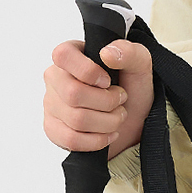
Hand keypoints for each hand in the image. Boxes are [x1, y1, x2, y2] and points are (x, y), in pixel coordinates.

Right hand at [42, 38, 153, 160]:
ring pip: (76, 119)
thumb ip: (129, 52)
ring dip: (108, 122)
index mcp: (72, 54)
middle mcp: (56, 78)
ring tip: (117, 116)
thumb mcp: (140, 65)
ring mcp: (51, 104)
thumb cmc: (132, 87)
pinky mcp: (53, 129)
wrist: (135, 119)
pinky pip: (70, 139)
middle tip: (120, 100)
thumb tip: (107, 53)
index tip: (108, 81)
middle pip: (73, 94)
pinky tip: (108, 133)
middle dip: (107, 102)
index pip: (63, 55)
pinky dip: (98, 140)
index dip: (88, 71)